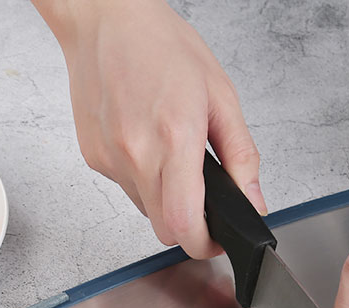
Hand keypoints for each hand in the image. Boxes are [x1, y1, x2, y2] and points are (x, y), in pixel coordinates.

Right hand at [48, 0, 266, 258]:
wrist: (105, 20)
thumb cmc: (162, 45)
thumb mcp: (220, 96)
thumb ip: (242, 157)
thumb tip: (254, 201)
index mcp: (174, 137)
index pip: (186, 224)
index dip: (205, 244)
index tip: (218, 240)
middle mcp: (136, 153)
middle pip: (165, 229)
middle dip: (189, 227)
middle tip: (204, 205)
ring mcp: (110, 158)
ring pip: (145, 212)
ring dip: (165, 201)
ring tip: (172, 158)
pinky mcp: (94, 158)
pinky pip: (125, 189)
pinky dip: (143, 180)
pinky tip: (147, 145)